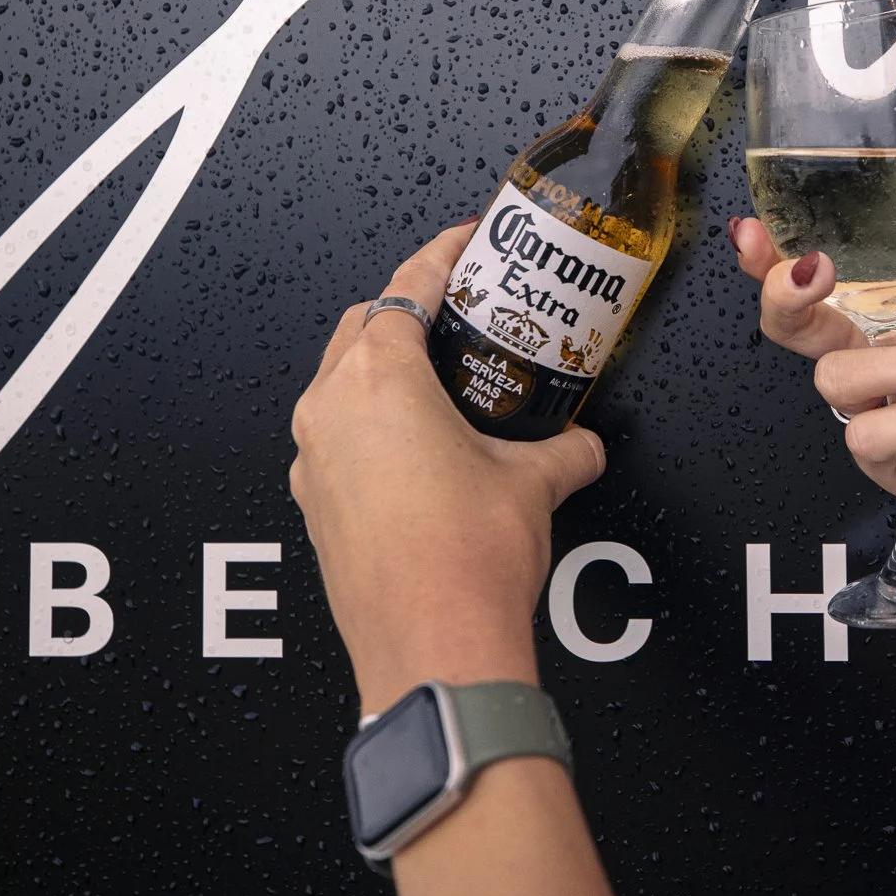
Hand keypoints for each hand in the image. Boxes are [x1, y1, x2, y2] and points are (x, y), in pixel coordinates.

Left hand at [290, 222, 605, 713]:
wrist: (433, 653)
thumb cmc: (464, 566)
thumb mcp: (535, 484)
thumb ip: (564, 448)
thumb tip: (581, 443)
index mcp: (378, 382)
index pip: (409, 286)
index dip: (445, 254)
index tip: (468, 241)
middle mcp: (330, 412)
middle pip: (364, 325)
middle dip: (410, 309)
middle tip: (463, 310)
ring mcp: (314, 463)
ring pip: (340, 383)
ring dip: (386, 369)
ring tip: (445, 381)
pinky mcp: (316, 507)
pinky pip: (338, 439)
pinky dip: (373, 424)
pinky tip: (422, 448)